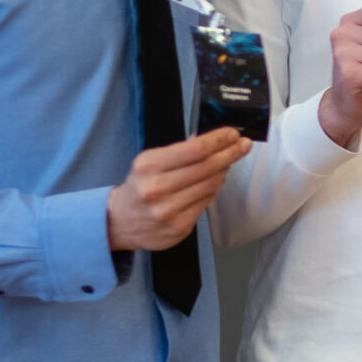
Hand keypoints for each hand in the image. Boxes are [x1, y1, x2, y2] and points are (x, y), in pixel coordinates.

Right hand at [107, 129, 250, 250]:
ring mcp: (169, 211)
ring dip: (224, 171)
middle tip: (243, 145)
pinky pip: (206, 203)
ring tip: (228, 162)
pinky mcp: (179, 227)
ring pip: (210, 185)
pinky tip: (215, 182)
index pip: (195, 149)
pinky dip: (214, 189)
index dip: (219, 140)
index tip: (233, 134)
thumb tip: (211, 142)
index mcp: (148, 167)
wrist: (119, 221)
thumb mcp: (148, 162)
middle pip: (207, 167)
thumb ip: (178, 153)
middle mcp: (157, 189)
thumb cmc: (138, 188)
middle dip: (230, 153)